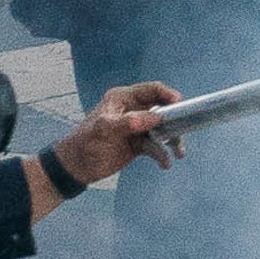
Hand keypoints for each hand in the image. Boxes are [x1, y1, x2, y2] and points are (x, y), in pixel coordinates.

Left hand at [56, 81, 182, 186]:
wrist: (76, 168)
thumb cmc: (85, 144)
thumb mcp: (104, 130)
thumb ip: (129, 122)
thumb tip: (156, 118)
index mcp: (123, 99)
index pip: (152, 90)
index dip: (168, 95)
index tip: (180, 105)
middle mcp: (133, 110)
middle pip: (163, 109)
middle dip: (175, 120)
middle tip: (183, 130)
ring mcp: (137, 127)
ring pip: (163, 129)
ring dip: (173, 140)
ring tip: (179, 153)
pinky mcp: (139, 144)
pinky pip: (157, 146)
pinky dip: (163, 154)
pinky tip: (164, 163)